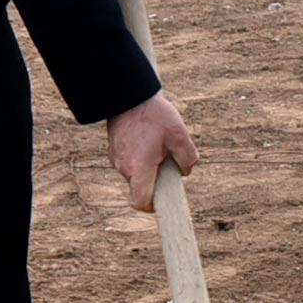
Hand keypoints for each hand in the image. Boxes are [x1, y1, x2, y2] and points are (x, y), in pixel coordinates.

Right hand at [108, 91, 199, 212]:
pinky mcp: (114, 151)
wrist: (127, 95)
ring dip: (149, 168)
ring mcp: (116, 159)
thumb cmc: (154, 114)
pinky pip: (130, 163)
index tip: (164, 201)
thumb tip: (185, 171)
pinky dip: (141, 159)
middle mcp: (124, 167)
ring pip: (136, 175)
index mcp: (139, 167)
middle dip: (157, 181)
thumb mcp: (180, 135)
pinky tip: (149, 140)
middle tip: (169, 162)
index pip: (140, 201)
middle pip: (141, 188)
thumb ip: (188, 158)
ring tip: (159, 146)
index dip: (152, 207)